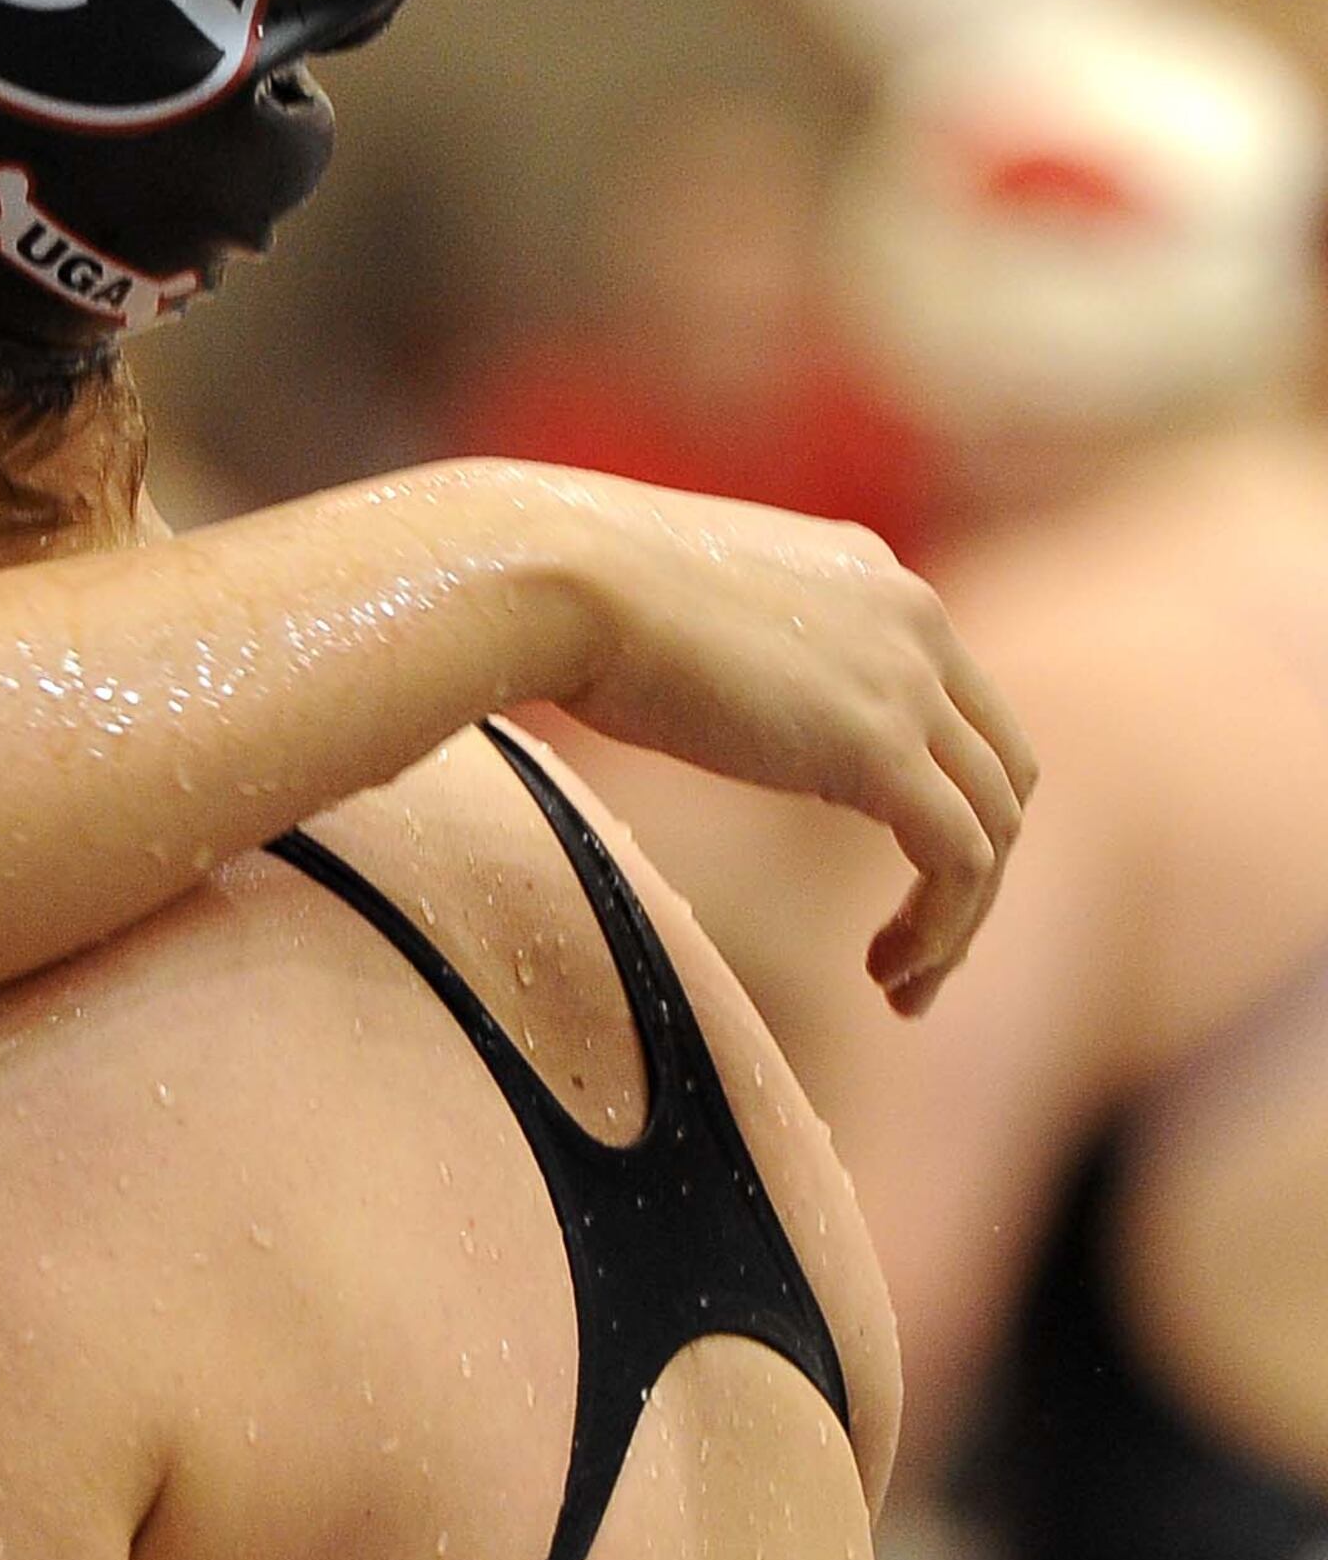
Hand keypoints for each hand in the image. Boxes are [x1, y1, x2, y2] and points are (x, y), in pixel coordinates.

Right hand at [485, 465, 1033, 1012]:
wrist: (558, 575)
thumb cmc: (571, 588)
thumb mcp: (691, 611)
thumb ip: (730, 644)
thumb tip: (687, 687)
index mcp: (867, 577)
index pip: (952, 697)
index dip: (936, 793)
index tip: (880, 867)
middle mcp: (912, 619)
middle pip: (999, 765)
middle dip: (975, 865)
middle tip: (917, 944)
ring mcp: (906, 681)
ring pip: (996, 820)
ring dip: (961, 917)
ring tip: (901, 984)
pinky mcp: (877, 748)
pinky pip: (958, 858)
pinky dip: (941, 926)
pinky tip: (887, 971)